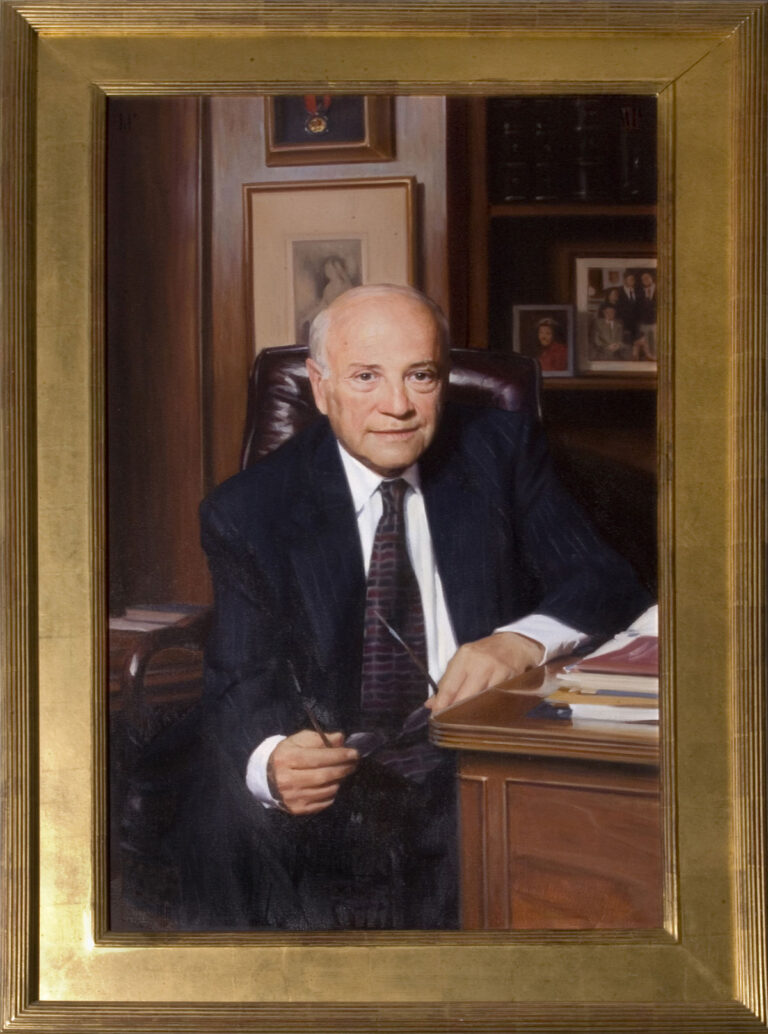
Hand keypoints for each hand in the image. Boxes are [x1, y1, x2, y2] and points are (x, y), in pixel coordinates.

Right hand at [267, 730, 357, 815]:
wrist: (267, 776)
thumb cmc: (288, 754)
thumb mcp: (299, 740)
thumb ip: (320, 739)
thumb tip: (340, 739)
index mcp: (288, 759)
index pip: (318, 758)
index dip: (339, 756)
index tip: (354, 753)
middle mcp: (288, 780)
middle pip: (324, 776)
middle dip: (343, 769)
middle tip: (354, 763)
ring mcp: (292, 797)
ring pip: (326, 790)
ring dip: (339, 781)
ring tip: (342, 772)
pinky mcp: (297, 809)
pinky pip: (323, 803)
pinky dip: (332, 793)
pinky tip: (331, 784)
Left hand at [425, 632, 543, 713]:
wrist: (514, 644)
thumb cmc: (485, 654)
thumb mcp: (464, 660)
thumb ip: (447, 681)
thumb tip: (431, 703)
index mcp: (464, 655)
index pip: (449, 685)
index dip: (442, 704)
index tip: (436, 714)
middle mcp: (480, 662)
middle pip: (464, 696)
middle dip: (455, 711)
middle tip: (449, 721)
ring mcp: (497, 670)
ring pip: (480, 700)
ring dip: (472, 712)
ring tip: (466, 720)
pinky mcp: (511, 679)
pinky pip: (496, 700)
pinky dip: (489, 708)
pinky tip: (484, 713)